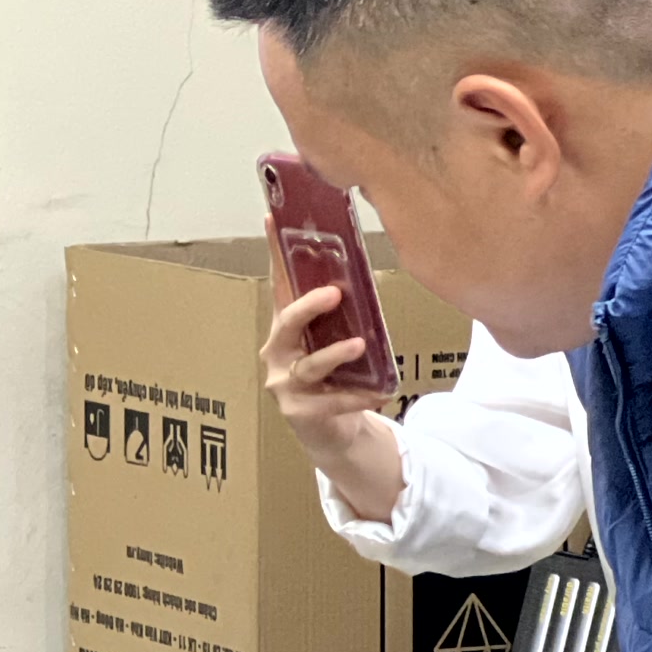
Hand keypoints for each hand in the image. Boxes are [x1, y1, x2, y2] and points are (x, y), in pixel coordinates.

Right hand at [262, 238, 404, 518]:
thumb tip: (368, 274)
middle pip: (286, 323)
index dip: (276, 254)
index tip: (272, 220)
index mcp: (287, 328)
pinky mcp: (301, 412)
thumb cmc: (336, 376)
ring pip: (308, 365)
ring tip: (359, 346)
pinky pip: (331, 402)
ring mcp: (286, 383)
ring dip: (334, 354)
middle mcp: (278, 352)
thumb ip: (345, 314)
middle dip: (307, 307)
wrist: (331, 430)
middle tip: (334, 293)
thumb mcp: (338, 339)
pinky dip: (356, 397)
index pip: (280, 285)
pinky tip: (379, 392)